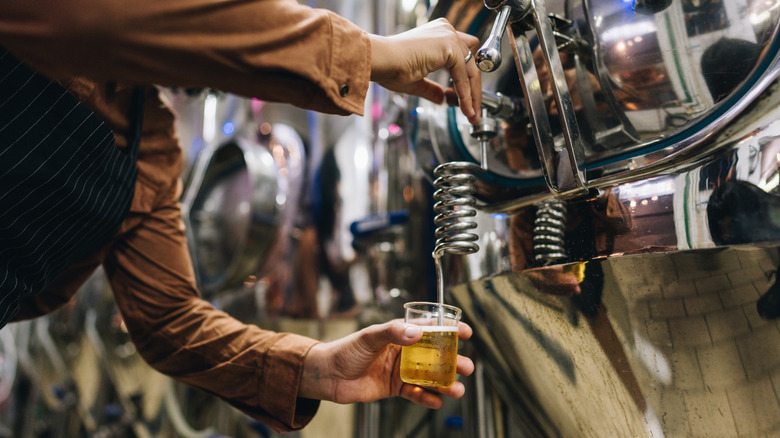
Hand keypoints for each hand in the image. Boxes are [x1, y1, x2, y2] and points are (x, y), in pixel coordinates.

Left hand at [299, 319, 473, 408]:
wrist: (327, 375)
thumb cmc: (345, 350)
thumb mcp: (369, 337)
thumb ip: (392, 333)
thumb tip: (416, 332)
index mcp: (399, 334)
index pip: (429, 329)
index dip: (449, 329)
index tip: (466, 332)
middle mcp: (403, 351)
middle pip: (434, 356)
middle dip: (452, 361)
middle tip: (467, 367)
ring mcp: (400, 370)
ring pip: (429, 377)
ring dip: (444, 383)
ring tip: (458, 389)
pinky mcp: (394, 388)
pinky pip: (415, 393)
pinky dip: (427, 398)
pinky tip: (437, 402)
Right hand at [369, 18, 481, 124]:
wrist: (380, 61)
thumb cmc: (389, 68)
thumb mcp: (416, 82)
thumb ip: (432, 89)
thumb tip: (442, 98)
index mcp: (437, 35)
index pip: (462, 57)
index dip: (465, 81)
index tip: (466, 103)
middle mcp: (445, 31)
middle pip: (471, 61)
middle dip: (474, 88)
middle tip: (473, 111)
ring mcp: (448, 35)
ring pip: (471, 68)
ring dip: (473, 93)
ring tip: (471, 114)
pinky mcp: (449, 45)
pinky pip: (464, 74)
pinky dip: (465, 93)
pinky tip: (463, 106)